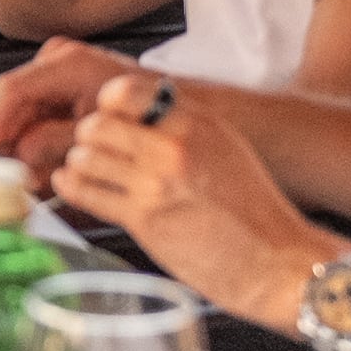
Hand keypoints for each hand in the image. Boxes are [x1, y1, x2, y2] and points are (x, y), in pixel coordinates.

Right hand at [0, 35, 144, 180]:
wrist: (161, 106)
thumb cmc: (137, 115)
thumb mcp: (93, 134)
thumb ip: (50, 143)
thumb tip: (18, 155)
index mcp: (67, 63)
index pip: (12, 88)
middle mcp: (57, 59)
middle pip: (14, 101)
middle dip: (11, 138)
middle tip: (14, 171)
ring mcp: (56, 68)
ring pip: (21, 109)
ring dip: (23, 141)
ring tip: (35, 170)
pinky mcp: (57, 81)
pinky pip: (34, 110)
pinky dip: (35, 135)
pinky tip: (44, 158)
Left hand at [50, 70, 315, 316]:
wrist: (278, 263)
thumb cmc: (255, 214)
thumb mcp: (225, 150)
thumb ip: (184, 129)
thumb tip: (140, 116)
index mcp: (198, 122)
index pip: (126, 88)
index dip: (106, 103)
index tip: (105, 116)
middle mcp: (176, 145)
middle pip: (97, 123)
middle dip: (87, 138)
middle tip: (91, 152)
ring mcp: (158, 181)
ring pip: (85, 155)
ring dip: (79, 165)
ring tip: (87, 174)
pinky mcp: (145, 218)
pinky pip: (85, 191)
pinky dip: (72, 189)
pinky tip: (77, 190)